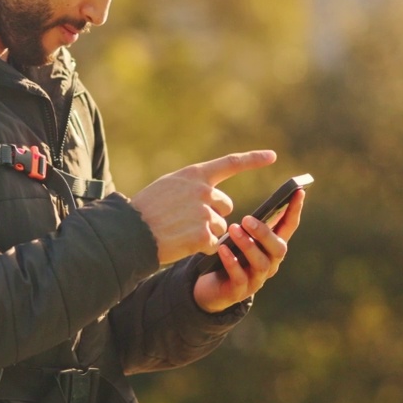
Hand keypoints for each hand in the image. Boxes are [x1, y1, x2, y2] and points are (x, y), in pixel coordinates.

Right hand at [129, 150, 275, 265]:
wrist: (130, 231)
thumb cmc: (146, 209)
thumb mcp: (168, 186)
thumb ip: (192, 187)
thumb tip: (214, 198)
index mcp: (195, 175)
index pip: (230, 163)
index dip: (253, 159)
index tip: (272, 156)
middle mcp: (203, 191)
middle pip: (226, 205)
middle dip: (214, 214)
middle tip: (189, 220)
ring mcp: (204, 213)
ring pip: (220, 226)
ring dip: (206, 232)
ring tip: (181, 232)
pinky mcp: (203, 235)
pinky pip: (214, 243)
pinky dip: (201, 247)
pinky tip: (183, 243)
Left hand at [192, 189, 304, 313]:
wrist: (210, 288)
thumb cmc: (228, 255)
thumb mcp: (238, 238)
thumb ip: (247, 226)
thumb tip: (250, 212)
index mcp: (272, 247)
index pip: (289, 227)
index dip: (295, 210)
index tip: (299, 191)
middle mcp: (270, 263)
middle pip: (278, 248)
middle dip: (265, 233)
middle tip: (247, 219)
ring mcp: (256, 279)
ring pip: (261, 263)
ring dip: (248, 245)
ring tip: (233, 230)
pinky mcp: (239, 291)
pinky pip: (239, 276)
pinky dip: (232, 262)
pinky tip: (222, 249)